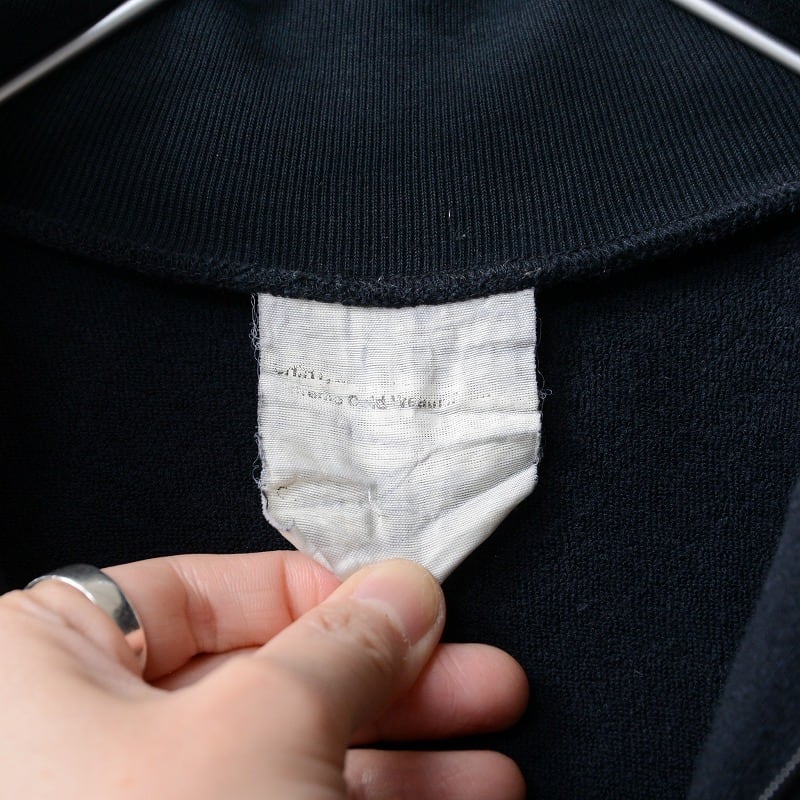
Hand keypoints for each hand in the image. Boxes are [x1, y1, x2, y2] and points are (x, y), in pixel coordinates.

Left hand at [0, 553, 526, 798]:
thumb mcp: (262, 725)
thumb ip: (341, 644)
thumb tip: (401, 590)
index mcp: (44, 666)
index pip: (197, 590)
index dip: (312, 591)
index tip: (401, 606)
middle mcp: (78, 742)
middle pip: (264, 677)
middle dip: (390, 682)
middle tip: (479, 680)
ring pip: (289, 757)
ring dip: (405, 760)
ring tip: (492, 765)